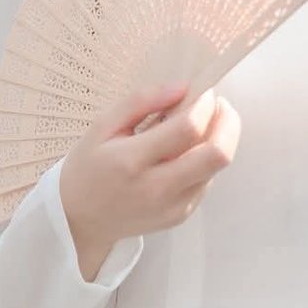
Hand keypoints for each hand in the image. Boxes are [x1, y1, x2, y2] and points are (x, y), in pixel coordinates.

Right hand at [59, 81, 240, 257]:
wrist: (79, 220)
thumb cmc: (88, 168)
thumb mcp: (102, 125)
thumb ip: (141, 101)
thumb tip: (182, 87)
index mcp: (131, 161)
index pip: (187, 128)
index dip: (204, 104)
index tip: (203, 91)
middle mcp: (156, 188)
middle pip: (217, 155)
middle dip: (228, 122)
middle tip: (218, 106)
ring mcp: (172, 207)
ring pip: (217, 167)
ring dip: (218, 139)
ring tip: (198, 126)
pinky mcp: (181, 216)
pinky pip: (207, 181)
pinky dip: (204, 160)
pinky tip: (185, 152)